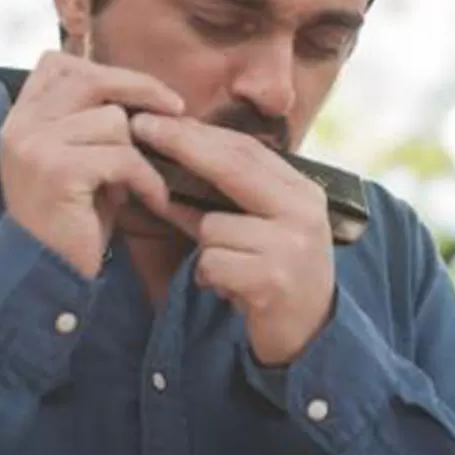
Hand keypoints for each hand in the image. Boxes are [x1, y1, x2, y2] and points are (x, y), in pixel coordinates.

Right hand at [0, 51, 183, 278]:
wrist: (47, 273)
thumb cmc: (73, 214)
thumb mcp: (75, 155)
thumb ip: (89, 117)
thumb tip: (146, 89)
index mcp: (21, 115)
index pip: (59, 63)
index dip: (108, 71)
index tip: (144, 91)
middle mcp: (20, 124)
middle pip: (92, 79)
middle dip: (142, 91)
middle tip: (177, 109)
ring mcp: (35, 145)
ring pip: (114, 121)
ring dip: (138, 154)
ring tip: (132, 183)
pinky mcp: (58, 170)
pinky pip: (123, 157)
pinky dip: (145, 180)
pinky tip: (147, 200)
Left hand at [129, 112, 334, 365]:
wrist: (312, 336)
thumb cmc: (277, 275)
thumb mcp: (261, 229)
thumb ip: (224, 200)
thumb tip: (167, 169)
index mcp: (302, 192)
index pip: (246, 150)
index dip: (198, 133)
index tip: (158, 119)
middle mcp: (303, 211)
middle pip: (232, 167)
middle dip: (182, 147)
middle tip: (142, 129)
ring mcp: (291, 244)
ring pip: (213, 226)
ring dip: (206, 250)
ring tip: (230, 270)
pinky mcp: (273, 279)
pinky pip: (213, 263)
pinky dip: (210, 277)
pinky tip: (232, 291)